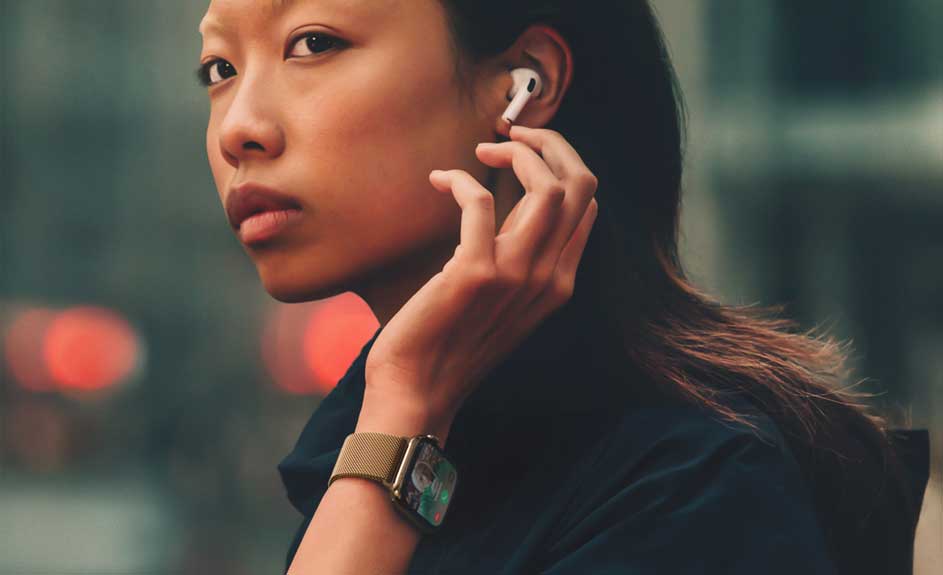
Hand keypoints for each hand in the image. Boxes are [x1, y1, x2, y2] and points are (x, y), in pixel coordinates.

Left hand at [363, 125, 598, 423]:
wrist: (417, 392)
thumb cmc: (450, 342)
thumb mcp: (502, 301)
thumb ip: (521, 259)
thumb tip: (520, 208)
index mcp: (558, 282)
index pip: (587, 201)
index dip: (561, 161)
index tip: (526, 149)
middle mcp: (548, 277)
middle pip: (579, 184)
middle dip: (550, 142)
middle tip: (512, 134)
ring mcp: (515, 276)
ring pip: (547, 186)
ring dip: (517, 152)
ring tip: (484, 150)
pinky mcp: (475, 273)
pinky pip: (482, 202)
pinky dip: (461, 180)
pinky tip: (441, 181)